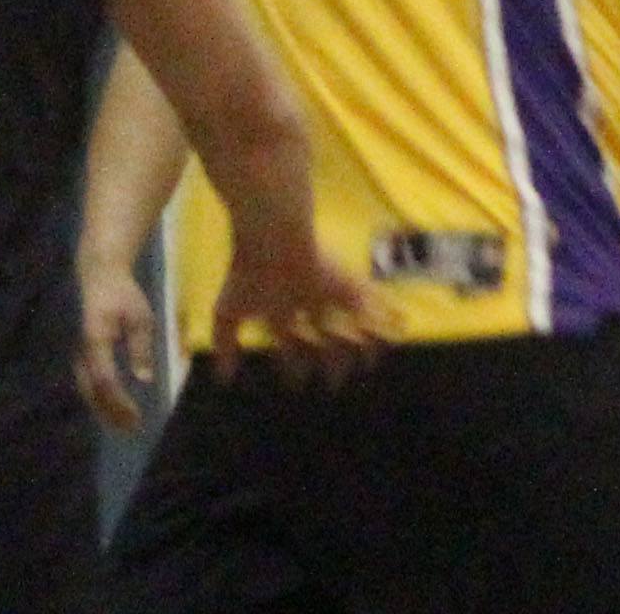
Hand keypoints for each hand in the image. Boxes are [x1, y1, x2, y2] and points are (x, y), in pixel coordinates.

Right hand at [77, 260, 161, 428]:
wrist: (98, 275)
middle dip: (110, 412)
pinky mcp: (79, 353)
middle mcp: (81, 349)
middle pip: (91, 390)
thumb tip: (144, 379)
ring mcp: (77, 351)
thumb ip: (141, 347)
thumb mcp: (140, 316)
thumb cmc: (122, 293)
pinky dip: (98, 399)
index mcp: (95, 339)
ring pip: (85, 389)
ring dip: (103, 409)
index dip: (119, 401)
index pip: (104, 379)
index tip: (136, 416)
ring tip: (123, 425)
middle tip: (131, 429)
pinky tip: (112, 408)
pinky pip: (85, 382)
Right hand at [200, 219, 384, 382]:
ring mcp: (325, 291)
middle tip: (335, 383)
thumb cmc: (249, 272)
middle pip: (318, 334)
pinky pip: (372, 303)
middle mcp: (302, 299)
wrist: (272, 236)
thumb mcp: (227, 311)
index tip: (295, 383)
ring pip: (344, 321)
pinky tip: (398, 329)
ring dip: (356, 344)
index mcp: (276, 305)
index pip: (285, 338)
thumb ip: (224, 342)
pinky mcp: (346, 284)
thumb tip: (221, 379)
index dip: (290, 362)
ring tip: (370, 364)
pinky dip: (385, 315)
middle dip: (325, 359)